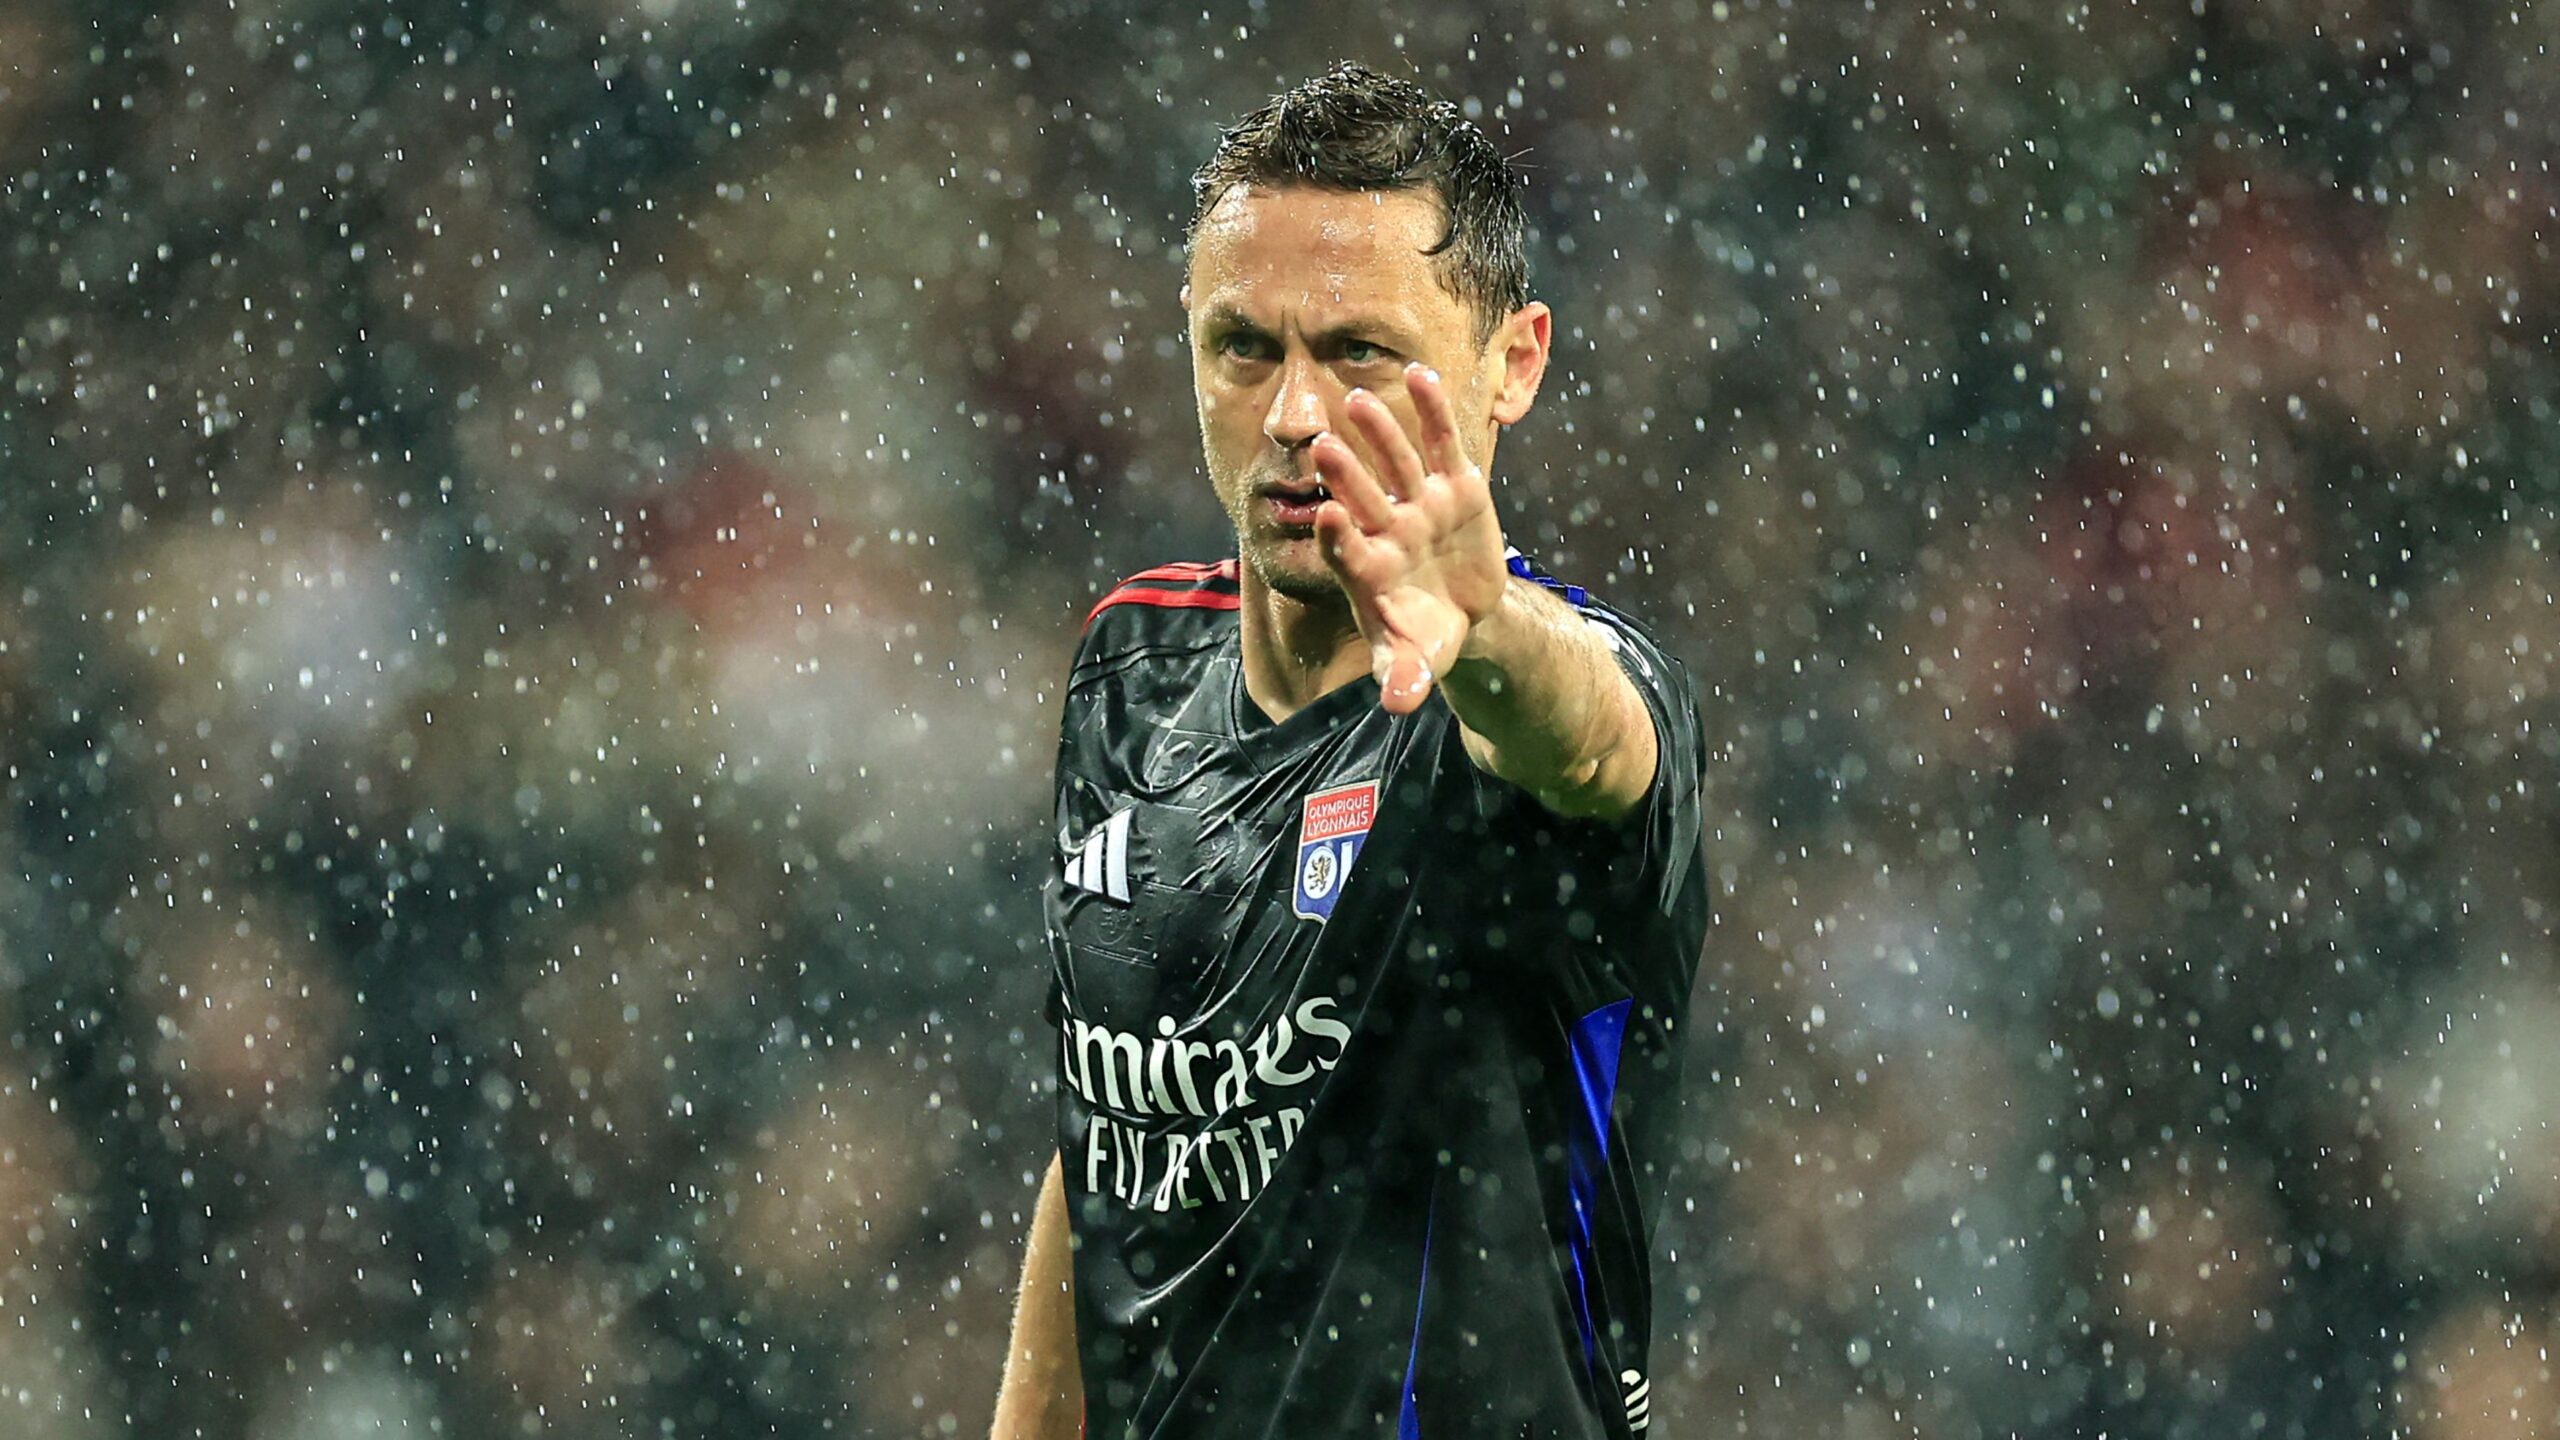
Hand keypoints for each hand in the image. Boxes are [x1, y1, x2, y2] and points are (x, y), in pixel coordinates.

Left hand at [1310, 363, 1509, 715]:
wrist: (1461, 612)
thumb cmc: (1423, 639)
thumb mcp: (1416, 664)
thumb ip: (1404, 680)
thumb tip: (1397, 706)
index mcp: (1369, 573)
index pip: (1347, 553)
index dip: (1337, 537)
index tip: (1325, 518)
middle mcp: (1387, 530)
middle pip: (1362, 499)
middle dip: (1345, 476)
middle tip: (1322, 450)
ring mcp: (1418, 505)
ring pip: (1394, 463)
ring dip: (1378, 433)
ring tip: (1357, 399)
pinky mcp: (1454, 487)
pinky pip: (1440, 444)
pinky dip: (1432, 412)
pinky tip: (1419, 375)